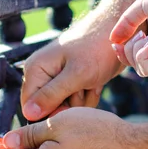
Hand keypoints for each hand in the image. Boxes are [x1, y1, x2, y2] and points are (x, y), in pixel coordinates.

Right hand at [21, 0, 133, 120]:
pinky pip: (77, 102)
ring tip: (91, 81)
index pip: (30, 106)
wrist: (119, 35)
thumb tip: (28, 114)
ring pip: (66, 107)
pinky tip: (95, 82)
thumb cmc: (97, 48)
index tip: (69, 106)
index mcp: (35, 69)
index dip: (48, 113)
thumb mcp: (76, 75)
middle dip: (70, 104)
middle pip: (49, 109)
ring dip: (82, 99)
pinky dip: (89, 95)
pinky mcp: (72, 82)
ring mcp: (58, 79)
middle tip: (84, 86)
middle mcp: (43, 74)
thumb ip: (51, 95)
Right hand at [109, 0, 147, 76]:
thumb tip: (113, 40)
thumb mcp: (142, 7)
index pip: (139, 53)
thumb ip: (127, 23)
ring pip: (139, 68)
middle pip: (136, 63)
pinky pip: (146, 69)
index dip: (124, 50)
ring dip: (134, 49)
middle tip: (132, 36)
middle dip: (126, 51)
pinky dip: (141, 54)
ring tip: (145, 34)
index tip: (115, 42)